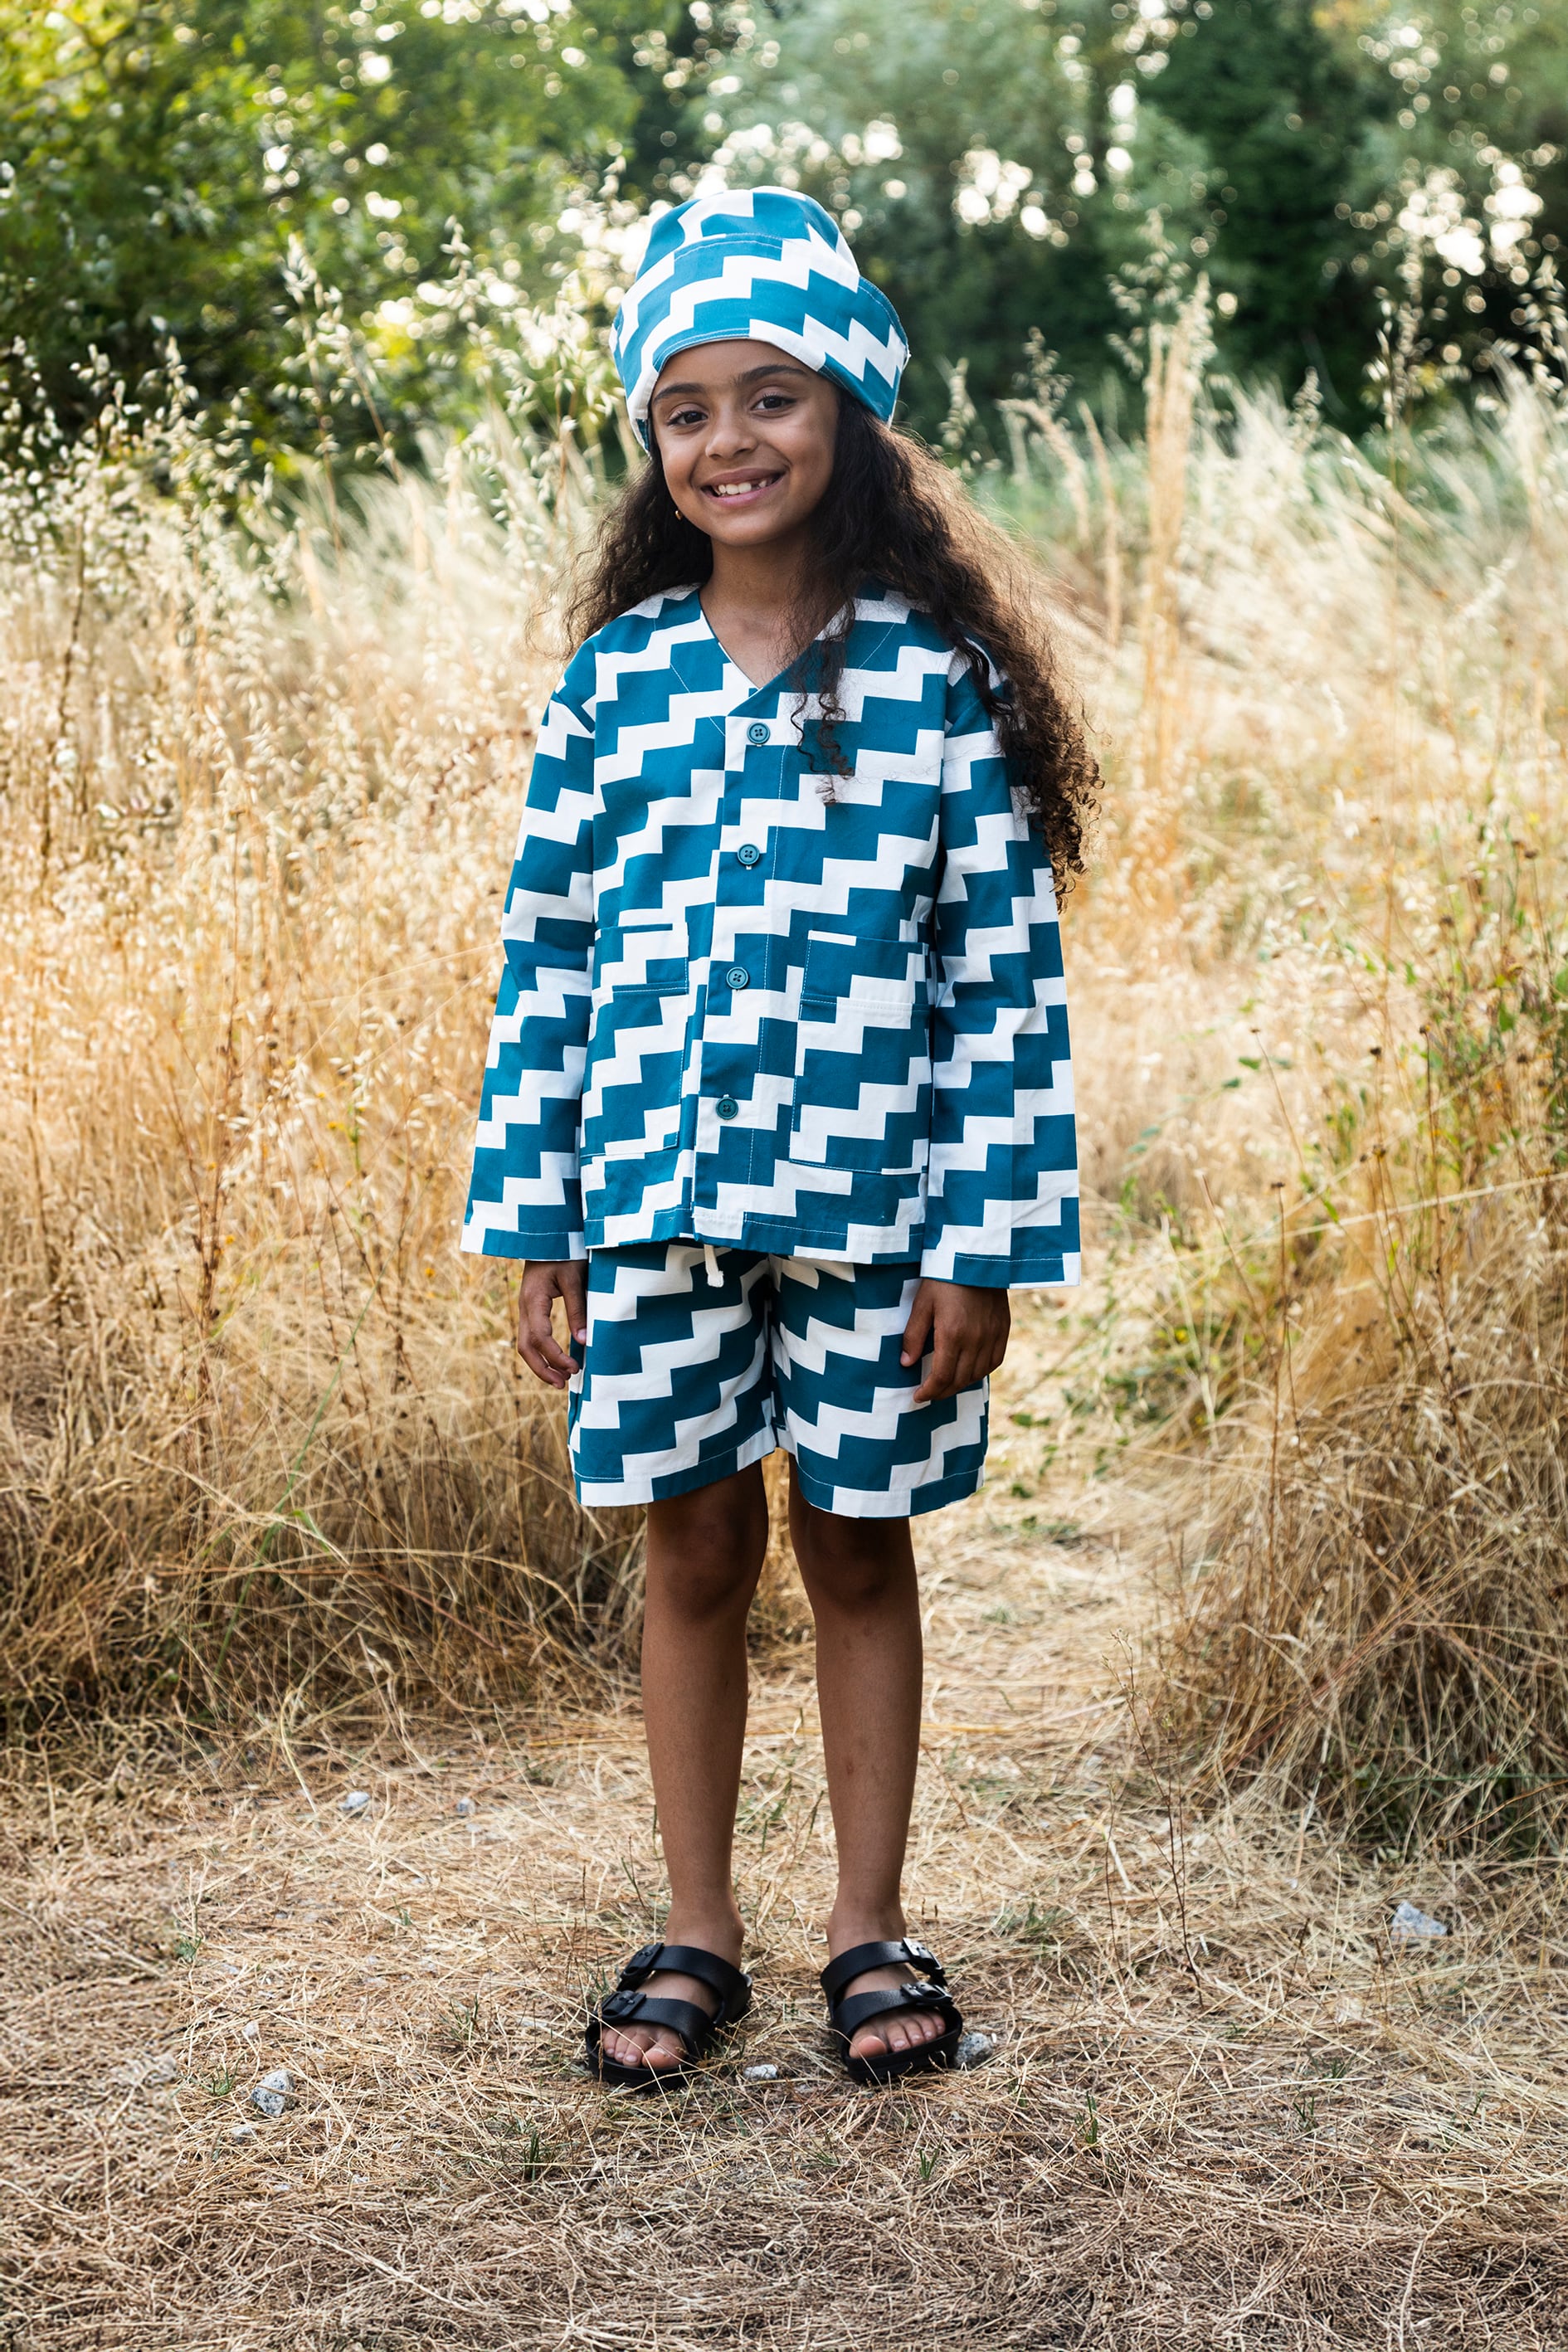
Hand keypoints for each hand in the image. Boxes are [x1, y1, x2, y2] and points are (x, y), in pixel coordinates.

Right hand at [515, 1259, 587, 1388]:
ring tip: (561, 1379)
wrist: (548, 1235)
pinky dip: (541, 1352)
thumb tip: (584, 1341)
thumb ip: (578, 1309)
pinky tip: (557, 1361)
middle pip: (525, 1347)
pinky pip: (531, 1336)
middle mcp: (524, 1307)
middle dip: (543, 1368)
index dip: (555, 1356)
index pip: (539, 1337)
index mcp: (533, 1299)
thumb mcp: (575, 1278)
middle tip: (564, 1384)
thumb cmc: (564, 1252)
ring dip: (541, 1364)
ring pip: (525, 1344)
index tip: (575, 1367)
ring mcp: (525, 1308)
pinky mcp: (531, 1308)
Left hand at [899, 1279, 1009, 1403]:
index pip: (942, 1377)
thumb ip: (914, 1335)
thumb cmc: (943, 1278)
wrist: (976, 1256)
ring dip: (961, 1384)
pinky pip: (995, 1361)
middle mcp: (975, 1339)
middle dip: (943, 1392)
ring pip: (978, 1373)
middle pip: (960, 1380)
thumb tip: (906, 1363)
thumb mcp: (922, 1304)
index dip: (929, 1392)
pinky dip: (982, 1371)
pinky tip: (970, 1370)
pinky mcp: (1003, 1328)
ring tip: (947, 1384)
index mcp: (952, 1334)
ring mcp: (992, 1335)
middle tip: (930, 1394)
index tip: (918, 1396)